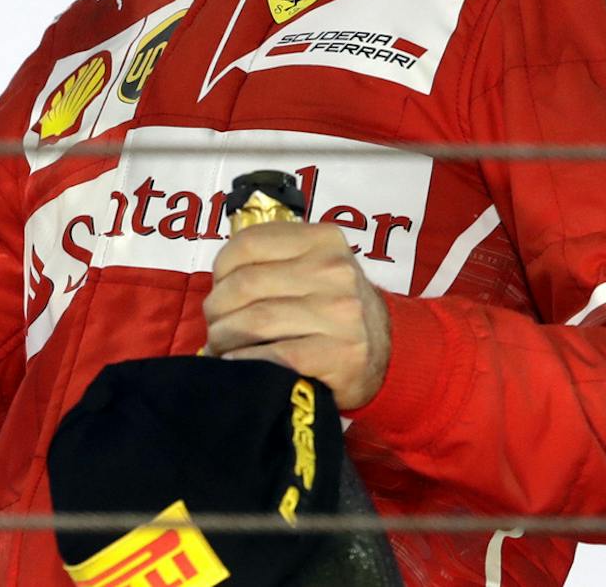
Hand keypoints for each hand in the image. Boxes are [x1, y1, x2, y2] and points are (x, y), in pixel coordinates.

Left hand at [200, 220, 391, 409]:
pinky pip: (276, 355)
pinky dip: (246, 362)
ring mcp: (342, 313)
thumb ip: (274, 260)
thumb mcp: (316, 267)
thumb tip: (216, 285)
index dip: (220, 269)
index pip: (248, 243)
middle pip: (246, 284)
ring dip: (225, 339)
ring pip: (256, 320)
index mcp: (322, 239)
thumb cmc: (337, 309)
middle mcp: (334, 271)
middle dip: (217, 310)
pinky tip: (236, 366)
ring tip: (220, 349)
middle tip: (214, 328)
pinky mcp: (342, 355)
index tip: (218, 290)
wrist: (391, 353)